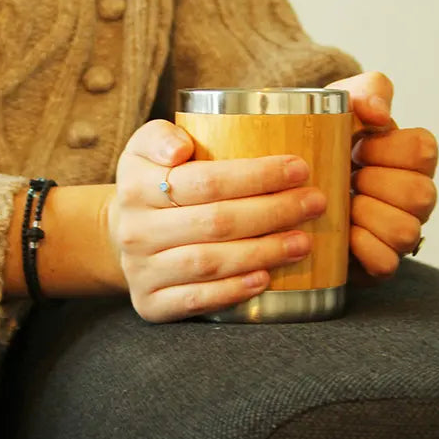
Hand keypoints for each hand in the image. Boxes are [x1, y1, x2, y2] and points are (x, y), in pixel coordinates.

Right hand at [108, 120, 326, 321]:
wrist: (124, 231)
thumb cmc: (153, 181)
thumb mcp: (146, 146)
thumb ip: (161, 136)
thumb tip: (181, 148)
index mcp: (137, 185)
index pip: (206, 181)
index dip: (257, 176)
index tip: (300, 168)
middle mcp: (135, 231)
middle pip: (215, 222)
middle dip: (273, 212)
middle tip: (314, 203)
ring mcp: (141, 270)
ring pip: (209, 263)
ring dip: (263, 252)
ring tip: (303, 241)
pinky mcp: (150, 302)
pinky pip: (195, 300)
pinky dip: (233, 291)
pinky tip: (265, 279)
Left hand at [326, 72, 438, 280]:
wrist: (289, 173)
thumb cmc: (323, 136)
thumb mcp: (342, 103)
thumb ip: (368, 91)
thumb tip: (378, 113)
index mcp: (409, 156)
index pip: (423, 150)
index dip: (388, 149)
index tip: (357, 146)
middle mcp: (413, 195)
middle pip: (421, 194)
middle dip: (375, 184)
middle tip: (347, 177)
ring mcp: (400, 230)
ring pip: (406, 231)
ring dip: (367, 215)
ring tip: (343, 204)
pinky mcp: (378, 260)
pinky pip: (386, 263)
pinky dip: (362, 248)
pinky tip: (342, 233)